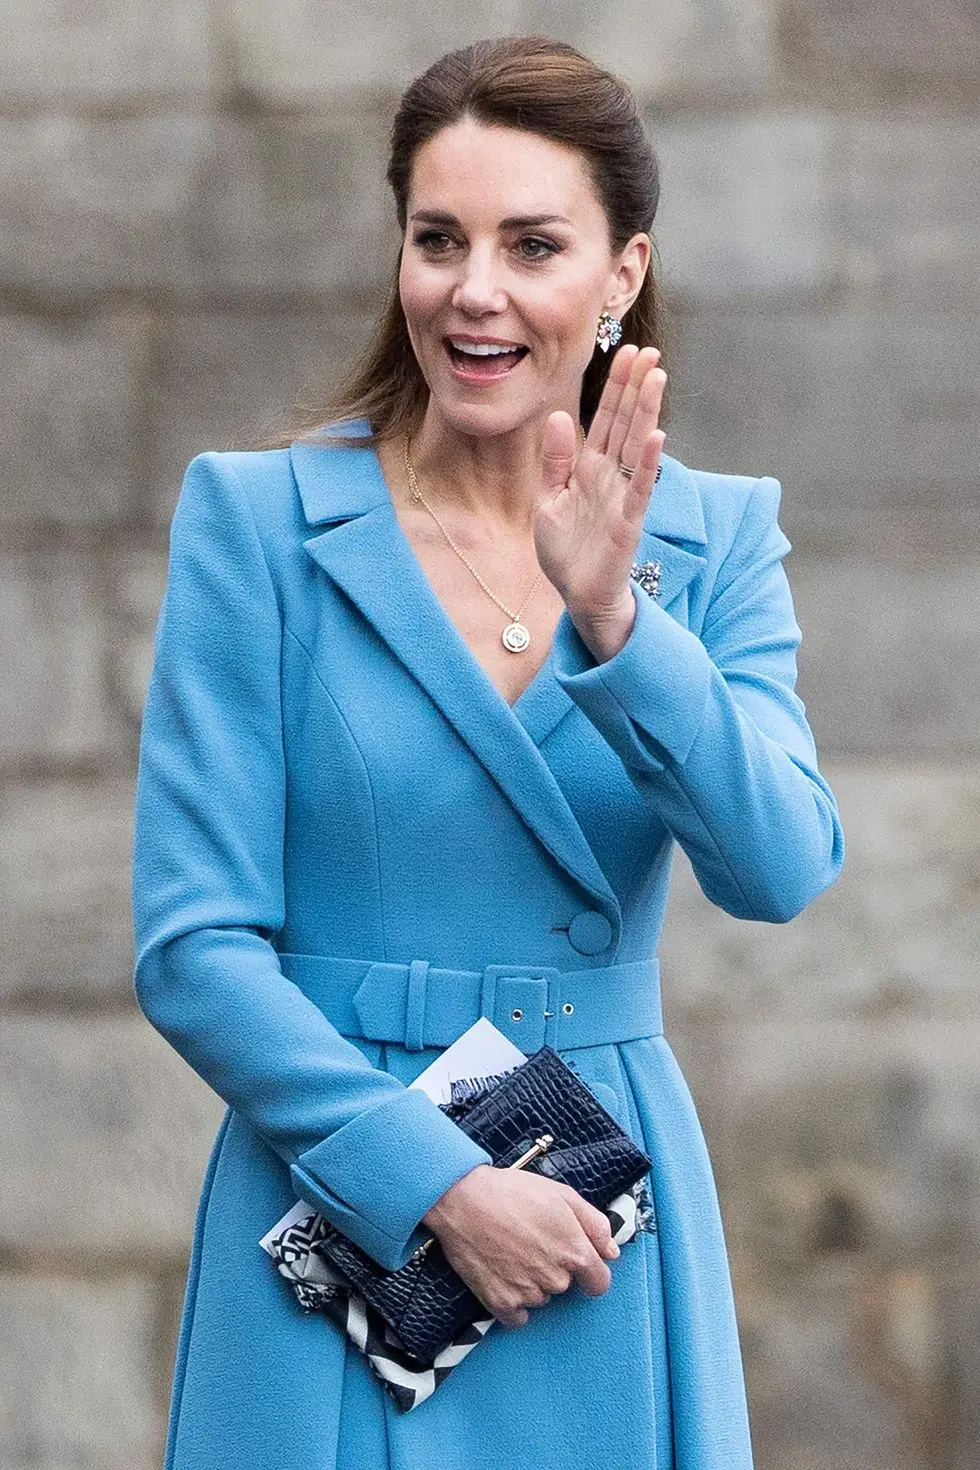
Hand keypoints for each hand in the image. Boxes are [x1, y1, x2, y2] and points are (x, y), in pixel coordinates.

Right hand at [421, 1163, 620, 1328]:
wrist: (463, 1200)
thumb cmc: (512, 1192)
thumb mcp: (562, 1195)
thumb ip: (595, 1225)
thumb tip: (612, 1252)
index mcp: (575, 1252)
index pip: (599, 1283)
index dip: (590, 1272)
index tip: (576, 1263)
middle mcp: (556, 1278)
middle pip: (565, 1287)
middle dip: (554, 1268)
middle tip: (531, 1241)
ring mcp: (528, 1294)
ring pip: (540, 1298)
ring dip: (532, 1282)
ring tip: (511, 1251)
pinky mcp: (502, 1304)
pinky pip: (518, 1316)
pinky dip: (512, 1301)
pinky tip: (501, 1274)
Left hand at [533, 345, 665, 658]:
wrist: (577, 596)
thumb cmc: (566, 552)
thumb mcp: (548, 499)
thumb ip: (555, 460)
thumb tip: (559, 416)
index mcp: (589, 470)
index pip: (606, 419)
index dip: (616, 386)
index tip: (625, 351)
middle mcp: (609, 478)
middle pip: (624, 423)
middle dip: (635, 387)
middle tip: (649, 348)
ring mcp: (621, 498)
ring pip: (636, 446)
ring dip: (646, 412)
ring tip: (657, 376)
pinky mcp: (628, 523)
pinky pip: (639, 488)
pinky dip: (647, 464)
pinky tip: (657, 436)